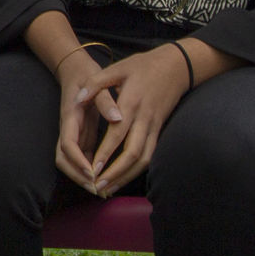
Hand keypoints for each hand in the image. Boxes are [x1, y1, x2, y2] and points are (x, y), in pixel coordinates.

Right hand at [52, 49, 118, 190]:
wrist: (75, 70)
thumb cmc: (88, 76)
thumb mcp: (98, 83)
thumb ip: (105, 101)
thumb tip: (117, 118)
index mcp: (70, 117)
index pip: (67, 145)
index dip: (77, 161)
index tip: (91, 173)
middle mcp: (68, 129)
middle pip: (63, 159)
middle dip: (77, 176)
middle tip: (97, 188)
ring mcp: (73, 134)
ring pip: (70, 161)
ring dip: (82, 176)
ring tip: (101, 189)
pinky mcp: (81, 136)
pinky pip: (81, 157)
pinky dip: (89, 170)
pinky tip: (104, 177)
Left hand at [72, 45, 192, 195]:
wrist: (177, 66)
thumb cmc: (142, 66)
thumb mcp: (117, 68)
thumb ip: (96, 84)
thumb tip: (78, 98)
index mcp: (131, 104)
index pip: (118, 134)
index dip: (106, 153)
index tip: (92, 168)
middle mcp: (144, 119)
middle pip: (132, 153)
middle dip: (115, 172)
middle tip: (99, 186)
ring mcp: (154, 126)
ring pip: (144, 158)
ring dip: (127, 175)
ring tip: (109, 188)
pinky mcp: (160, 130)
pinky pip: (150, 154)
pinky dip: (138, 169)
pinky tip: (124, 178)